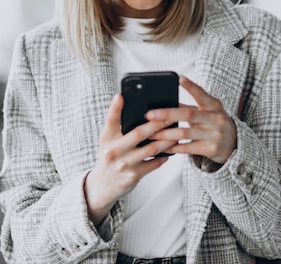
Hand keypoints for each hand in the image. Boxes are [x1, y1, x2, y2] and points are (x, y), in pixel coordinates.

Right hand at [84, 94, 175, 224]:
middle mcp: (113, 150)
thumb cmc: (111, 155)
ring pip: (150, 149)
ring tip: (177, 132)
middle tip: (169, 116)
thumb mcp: (108, 139)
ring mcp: (124, 164)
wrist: (104, 185)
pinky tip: (172, 150)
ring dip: (166, 140)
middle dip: (156, 124)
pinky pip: (154, 163)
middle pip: (138, 133)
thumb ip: (118, 125)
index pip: (110, 120)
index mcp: (107, 138)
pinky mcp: (133, 175)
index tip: (121, 96)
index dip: (115, 108)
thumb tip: (131, 105)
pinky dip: (164, 156)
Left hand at [147, 75, 237, 165]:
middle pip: (188, 114)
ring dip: (165, 134)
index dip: (190, 86)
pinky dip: (174, 147)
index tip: (179, 78)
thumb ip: (190, 107)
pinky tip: (163, 147)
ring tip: (151, 134)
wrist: (235, 145)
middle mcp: (215, 118)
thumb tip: (167, 102)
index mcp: (214, 105)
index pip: (201, 94)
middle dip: (166, 114)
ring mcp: (214, 134)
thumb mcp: (207, 112)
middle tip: (150, 114)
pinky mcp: (211, 149)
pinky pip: (188, 148)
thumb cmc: (214, 124)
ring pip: (185, 133)